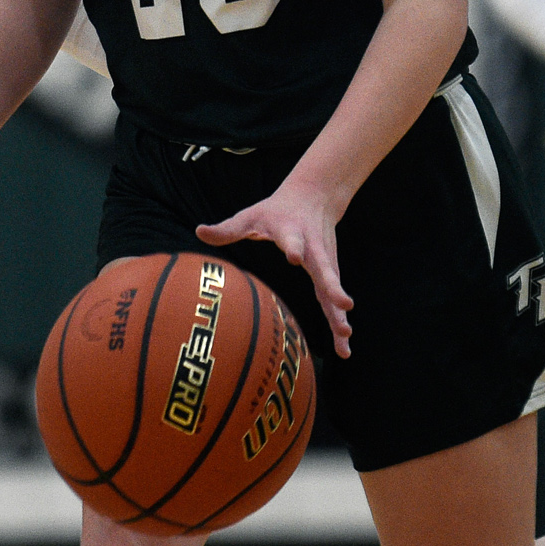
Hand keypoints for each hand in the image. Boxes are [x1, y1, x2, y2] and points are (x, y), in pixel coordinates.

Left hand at [196, 185, 354, 357]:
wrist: (315, 196)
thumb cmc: (275, 211)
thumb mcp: (251, 215)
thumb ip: (228, 228)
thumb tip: (199, 232)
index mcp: (291, 232)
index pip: (292, 239)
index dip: (293, 246)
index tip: (294, 257)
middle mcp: (313, 248)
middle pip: (324, 268)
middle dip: (332, 286)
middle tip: (344, 303)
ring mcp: (325, 263)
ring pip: (332, 290)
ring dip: (338, 313)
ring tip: (345, 334)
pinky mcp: (329, 274)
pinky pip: (334, 302)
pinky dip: (338, 323)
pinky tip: (344, 349)